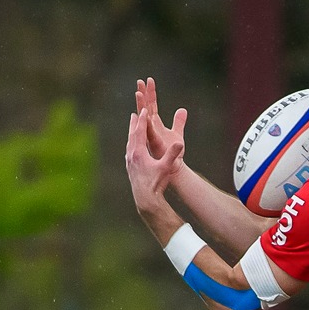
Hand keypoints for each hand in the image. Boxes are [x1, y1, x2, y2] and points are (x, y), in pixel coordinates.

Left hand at [125, 84, 186, 214]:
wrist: (145, 199)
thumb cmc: (156, 183)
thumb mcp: (166, 168)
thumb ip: (172, 154)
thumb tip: (180, 143)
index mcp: (139, 152)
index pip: (141, 131)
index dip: (143, 120)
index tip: (144, 110)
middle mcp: (132, 155)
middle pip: (132, 135)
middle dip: (135, 123)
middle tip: (135, 113)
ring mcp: (129, 162)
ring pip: (129, 143)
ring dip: (132, 133)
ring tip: (133, 127)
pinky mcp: (130, 168)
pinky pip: (129, 151)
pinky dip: (131, 144)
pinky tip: (133, 146)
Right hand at [134, 78, 185, 166]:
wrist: (175, 169)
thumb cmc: (173, 154)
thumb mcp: (178, 135)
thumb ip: (179, 122)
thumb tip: (182, 109)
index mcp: (155, 125)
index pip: (152, 105)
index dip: (151, 93)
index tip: (149, 80)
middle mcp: (151, 129)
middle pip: (146, 108)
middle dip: (143, 94)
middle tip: (139, 80)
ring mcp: (151, 135)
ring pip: (145, 117)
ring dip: (141, 105)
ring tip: (138, 92)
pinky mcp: (154, 143)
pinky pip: (149, 130)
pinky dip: (146, 121)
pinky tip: (145, 111)